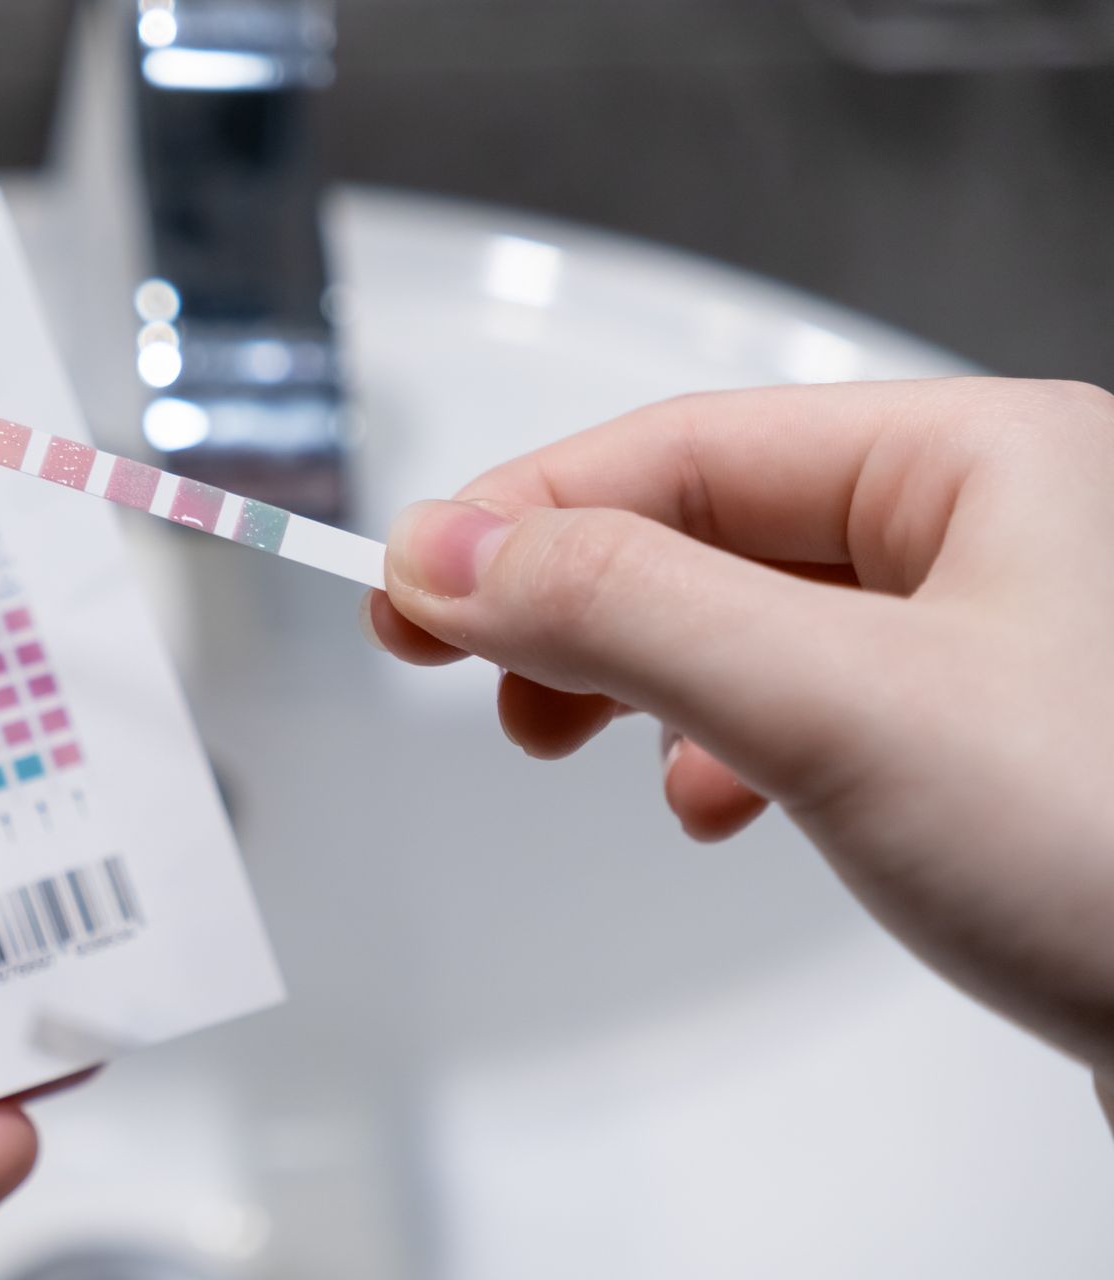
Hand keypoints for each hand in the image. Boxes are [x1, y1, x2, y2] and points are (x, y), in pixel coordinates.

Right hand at [366, 377, 1113, 1079]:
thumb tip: (452, 549)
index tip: (408, 583)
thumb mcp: (836, 705)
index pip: (684, 449)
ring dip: (639, 676)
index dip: (525, 511)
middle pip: (707, 528)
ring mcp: (988, 642)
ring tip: (573, 742)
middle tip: (455, 663)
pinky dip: (723, 745)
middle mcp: (990, 531)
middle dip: (574, 600)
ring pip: (746, 620)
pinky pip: (803, 704)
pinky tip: (712, 801)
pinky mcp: (981, 746)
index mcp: (979, 459)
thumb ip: (628, 609)